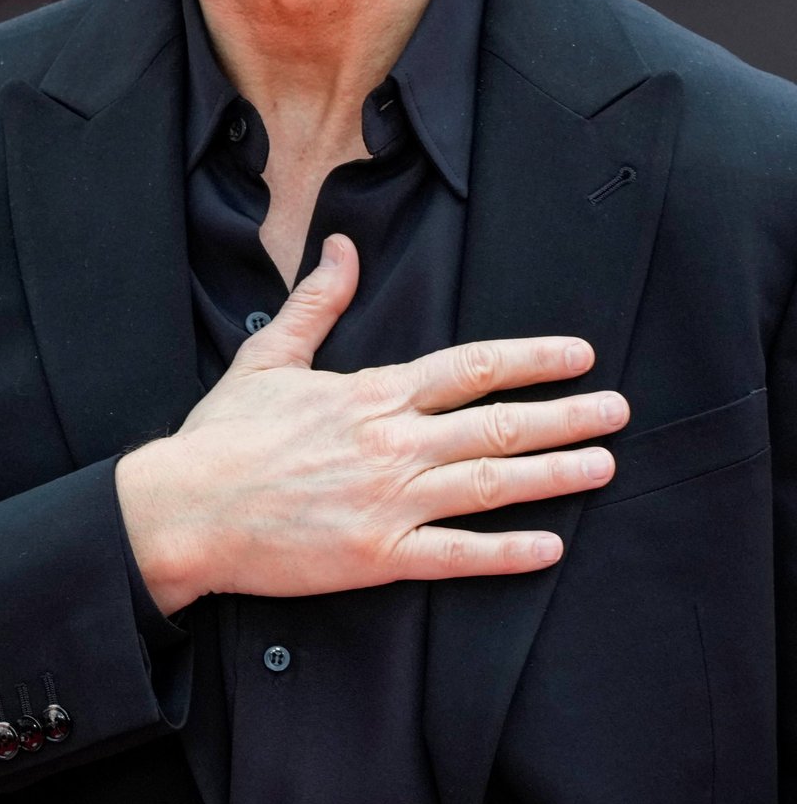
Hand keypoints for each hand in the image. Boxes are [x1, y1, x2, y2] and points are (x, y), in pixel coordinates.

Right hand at [116, 235, 628, 613]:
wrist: (185, 509)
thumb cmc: (224, 435)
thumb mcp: (268, 356)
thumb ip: (316, 301)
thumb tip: (341, 247)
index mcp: (372, 394)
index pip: (470, 368)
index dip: (530, 359)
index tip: (578, 354)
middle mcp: (393, 443)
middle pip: (497, 423)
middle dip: (565, 415)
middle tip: (618, 410)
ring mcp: (389, 502)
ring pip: (491, 484)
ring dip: (554, 473)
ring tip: (604, 465)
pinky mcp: (377, 556)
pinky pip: (456, 556)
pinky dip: (507, 552)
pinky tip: (550, 546)